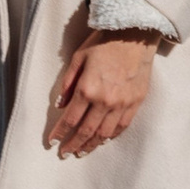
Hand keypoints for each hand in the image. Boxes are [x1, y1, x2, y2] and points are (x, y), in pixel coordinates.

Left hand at [42, 28, 159, 159]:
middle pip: (86, 131)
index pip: (70, 119)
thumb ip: (68, 83)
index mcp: (87, 89)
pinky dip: (111, 136)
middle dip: (74, 144)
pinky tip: (103, 140)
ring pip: (104, 133)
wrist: (135, 34)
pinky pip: (122, 126)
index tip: (53, 142)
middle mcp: (105, 101)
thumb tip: (60, 105)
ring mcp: (122, 104)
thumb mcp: (78, 58)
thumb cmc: (104, 43)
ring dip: (92, 145)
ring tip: (82, 151)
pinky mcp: (136, 103)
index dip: (60, 133)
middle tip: (66, 153)